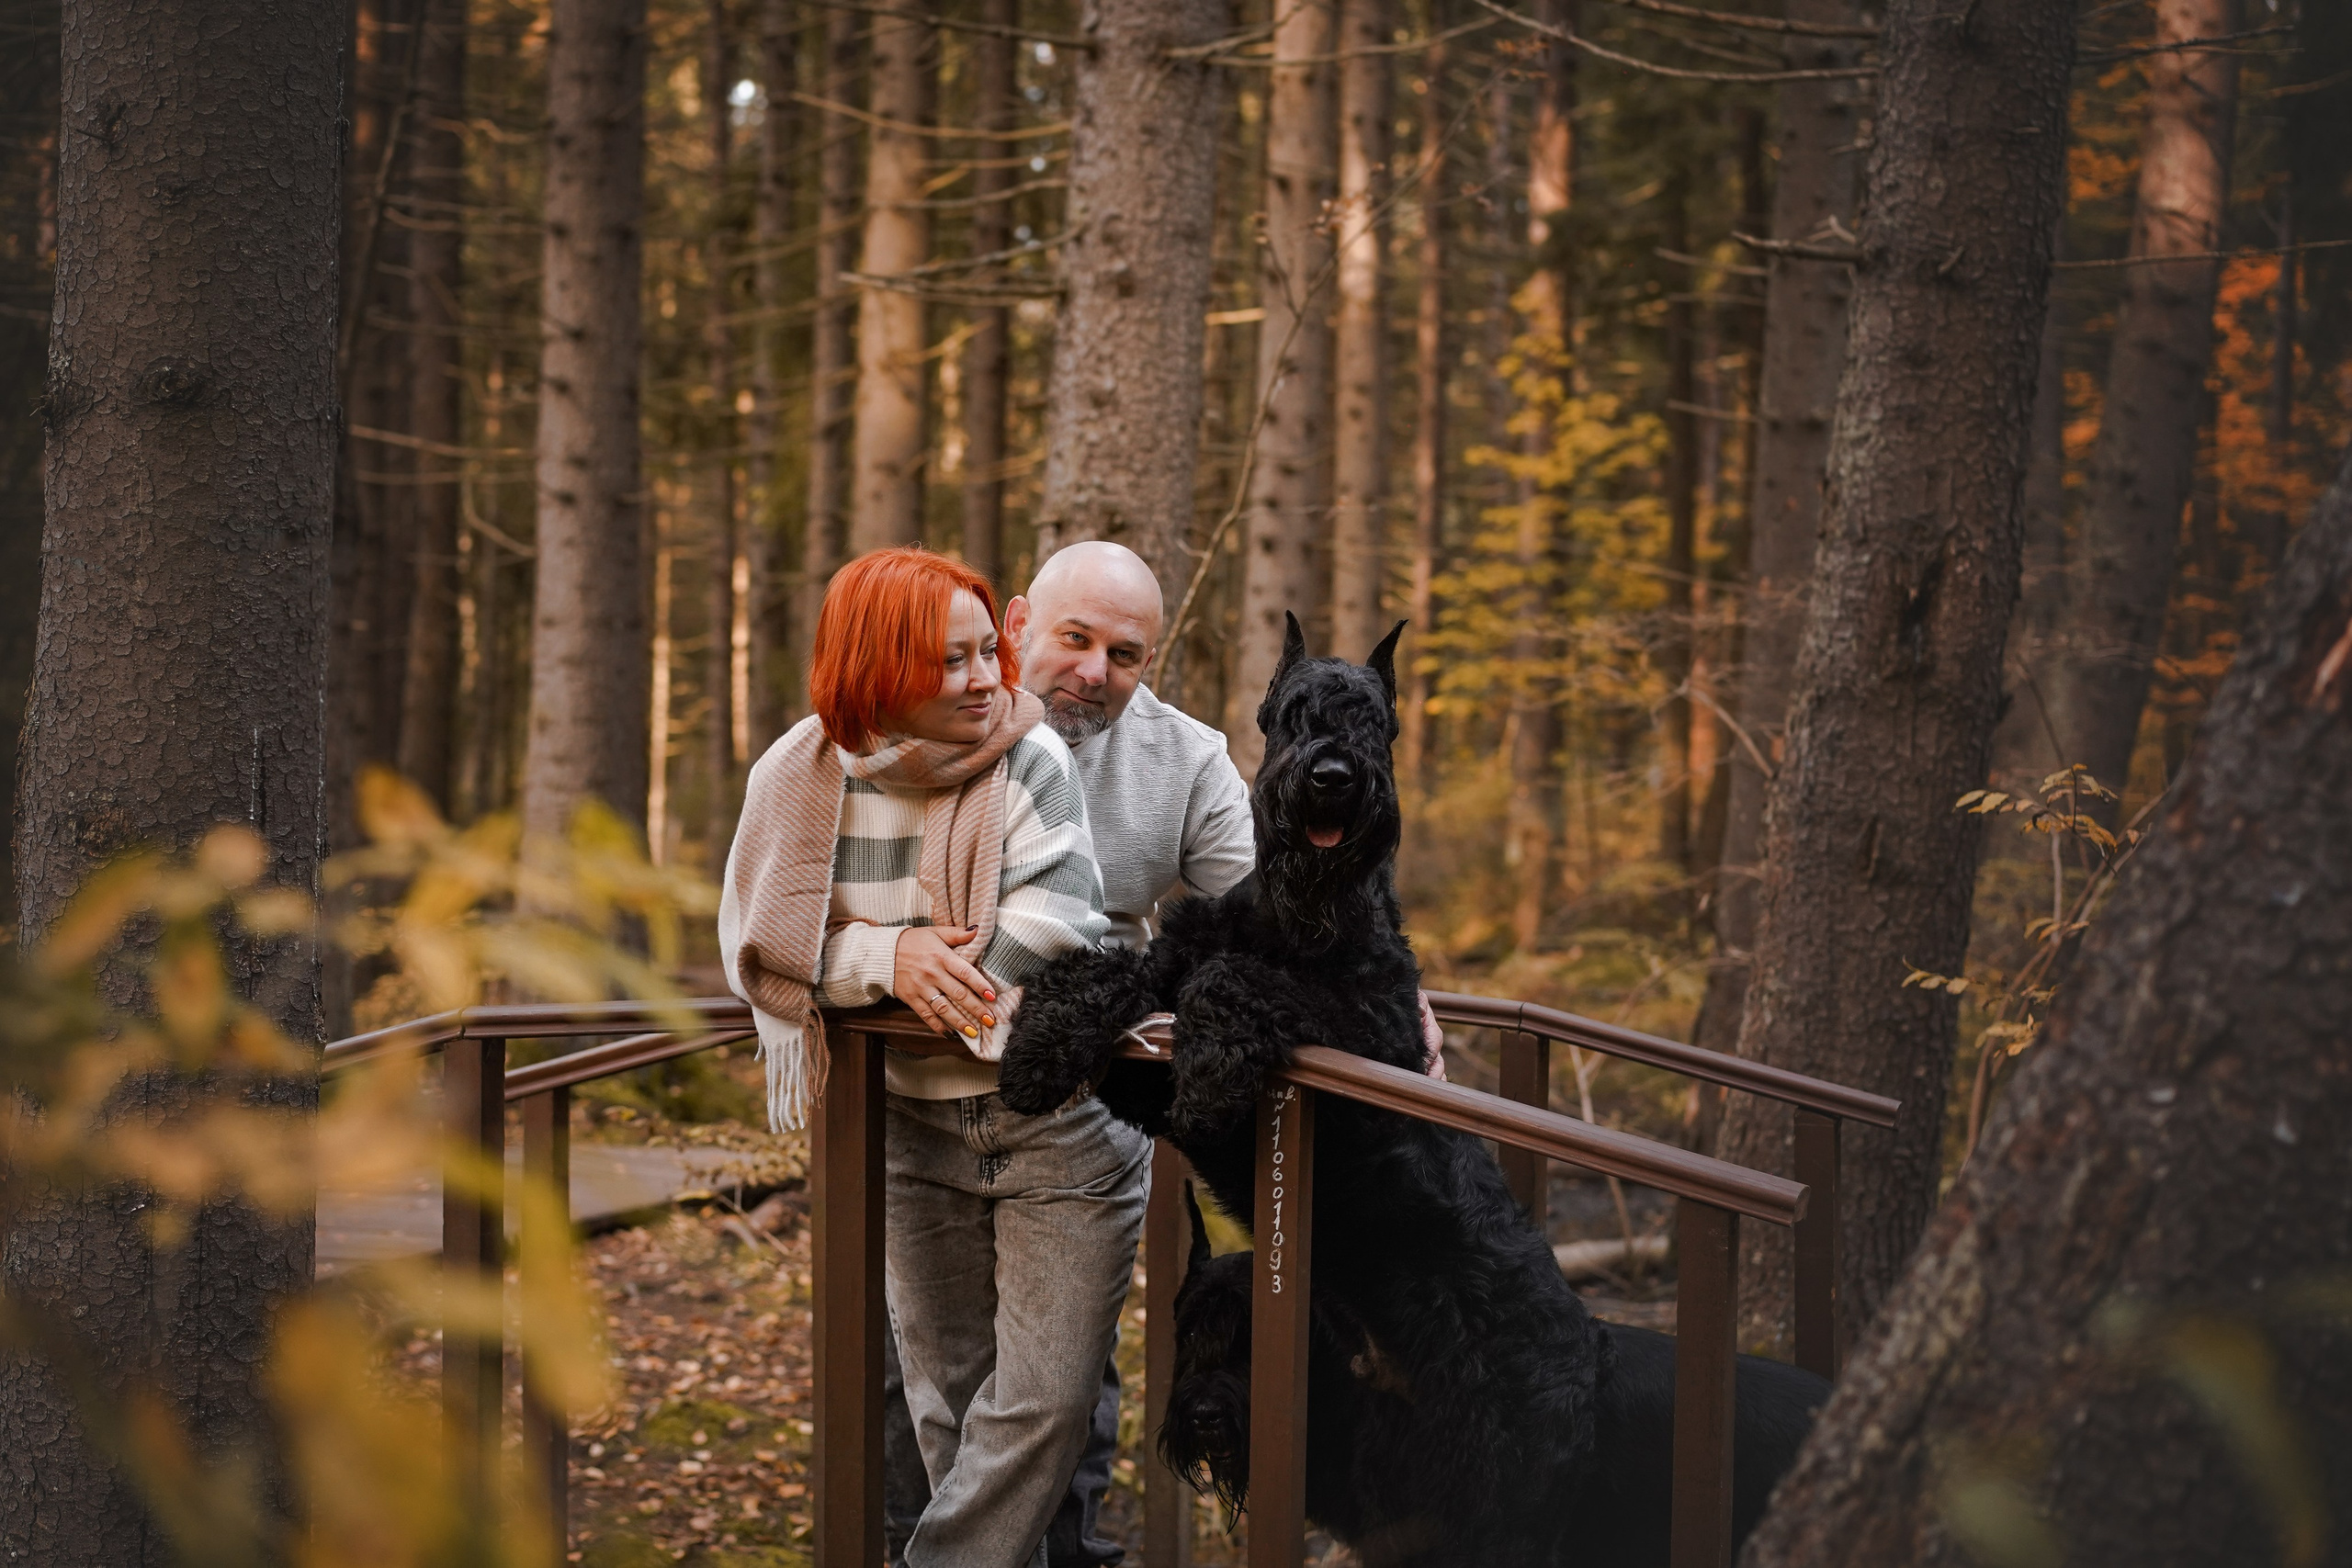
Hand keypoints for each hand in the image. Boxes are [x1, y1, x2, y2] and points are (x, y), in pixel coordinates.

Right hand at [893, 925, 998, 1040]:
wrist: (883, 951)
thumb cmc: (914, 941)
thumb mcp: (935, 932)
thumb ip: (957, 933)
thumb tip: (978, 930)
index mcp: (941, 956)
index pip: (965, 972)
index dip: (980, 985)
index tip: (992, 997)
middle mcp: (932, 973)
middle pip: (958, 994)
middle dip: (976, 1009)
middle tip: (990, 1020)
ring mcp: (920, 987)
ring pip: (943, 1008)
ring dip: (959, 1022)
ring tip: (974, 1032)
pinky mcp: (910, 998)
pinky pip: (926, 1014)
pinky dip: (937, 1025)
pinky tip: (949, 1034)